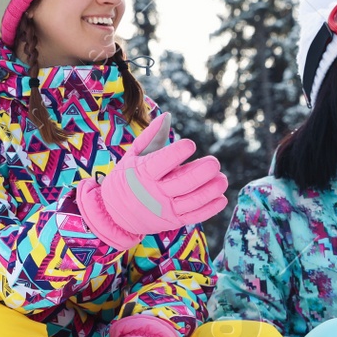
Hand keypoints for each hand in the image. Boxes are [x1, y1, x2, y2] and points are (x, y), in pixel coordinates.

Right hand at [76, 112, 229, 247]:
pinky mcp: (172, 221)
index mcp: (143, 173)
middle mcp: (154, 192)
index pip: (161, 163)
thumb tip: (168, 115)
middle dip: (200, 172)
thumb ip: (151, 136)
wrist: (114, 214)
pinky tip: (221, 198)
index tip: (190, 144)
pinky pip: (194, 216)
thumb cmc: (126, 178)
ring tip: (222, 179)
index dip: (176, 153)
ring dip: (210, 190)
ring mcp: (164, 209)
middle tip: (214, 162)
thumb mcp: (132, 156)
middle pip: (182, 183)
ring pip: (192, 201)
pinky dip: (210, 209)